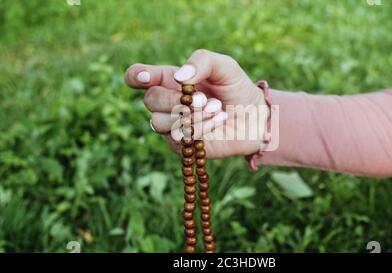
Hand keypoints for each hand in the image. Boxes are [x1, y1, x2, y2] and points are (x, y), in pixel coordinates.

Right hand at [125, 49, 267, 158]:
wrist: (255, 118)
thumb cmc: (236, 89)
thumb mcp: (225, 66)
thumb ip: (202, 61)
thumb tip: (179, 76)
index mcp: (170, 79)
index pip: (138, 76)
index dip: (136, 76)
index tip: (146, 78)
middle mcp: (166, 102)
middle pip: (149, 99)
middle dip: (175, 99)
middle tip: (203, 99)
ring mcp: (171, 124)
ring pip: (159, 121)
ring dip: (190, 116)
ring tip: (216, 111)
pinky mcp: (180, 144)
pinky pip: (177, 137)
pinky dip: (199, 129)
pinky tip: (216, 124)